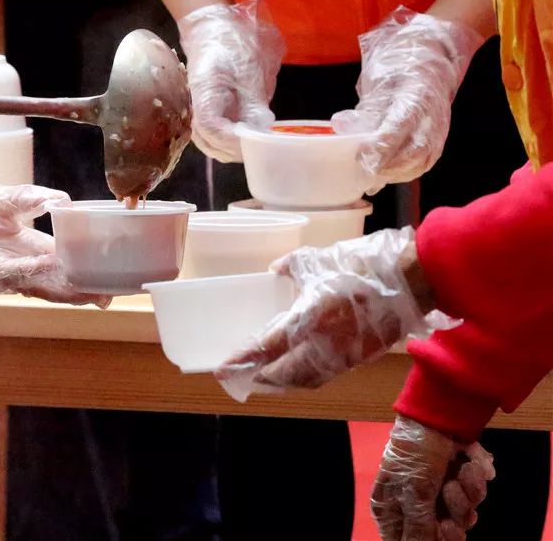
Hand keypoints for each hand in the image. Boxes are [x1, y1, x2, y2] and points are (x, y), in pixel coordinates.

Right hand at [177, 0, 284, 161]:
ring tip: (257, 145)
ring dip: (234, 150)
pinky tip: (247, 140)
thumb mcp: (247, 70)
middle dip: (237, 149)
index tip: (255, 140)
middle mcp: (195, 106)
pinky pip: (214, 139)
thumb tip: (262, 131)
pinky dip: (231, 144)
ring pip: (212, 144)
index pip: (211, 126)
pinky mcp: (205, 114)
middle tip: (263, 147)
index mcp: (204, 91)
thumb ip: (253, 104)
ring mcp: (198, 112)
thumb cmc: (231, 45)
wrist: (212, 32)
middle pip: (210, 141)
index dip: (232, 140)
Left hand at [216, 228, 452, 393]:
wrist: (419, 279)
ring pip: (307, 379)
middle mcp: (325, 345)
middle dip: (261, 378)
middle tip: (243, 375)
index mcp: (311, 319)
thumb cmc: (366, 264)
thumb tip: (276, 273)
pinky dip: (306, 376)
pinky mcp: (362, 357)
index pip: (267, 347)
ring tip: (267, 376)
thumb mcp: (320, 258)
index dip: (243, 360)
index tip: (222, 369)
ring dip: (284, 381)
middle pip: (285, 375)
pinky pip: (326, 374)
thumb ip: (292, 268)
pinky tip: (299, 367)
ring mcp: (346, 355)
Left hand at [332, 8, 483, 188]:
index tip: (362, 156)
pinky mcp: (440, 136)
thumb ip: (365, 106)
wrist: (437, 54)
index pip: (401, 125)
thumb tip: (340, 126)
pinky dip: (406, 172)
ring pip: (422, 160)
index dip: (382, 145)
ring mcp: (440, 126)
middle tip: (363, 171)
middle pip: (415, 150)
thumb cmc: (402, 64)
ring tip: (373, 176)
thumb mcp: (379, 78)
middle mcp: (433, 113)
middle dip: (387, 166)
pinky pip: (426, 160)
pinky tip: (388, 174)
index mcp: (416, 93)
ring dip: (396, 173)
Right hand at [372, 416, 494, 540]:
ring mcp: (437, 494)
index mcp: (392, 510)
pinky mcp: (457, 482)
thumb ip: (419, 528)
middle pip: (439, 534)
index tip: (440, 531)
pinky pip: (473, 497)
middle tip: (452, 510)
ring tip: (461, 472)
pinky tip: (470, 465)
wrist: (440, 412)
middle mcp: (413, 505)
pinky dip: (474, 481)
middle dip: (452, 517)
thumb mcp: (415, 492)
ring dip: (466, 495)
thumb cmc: (416, 451)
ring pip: (461, 516)